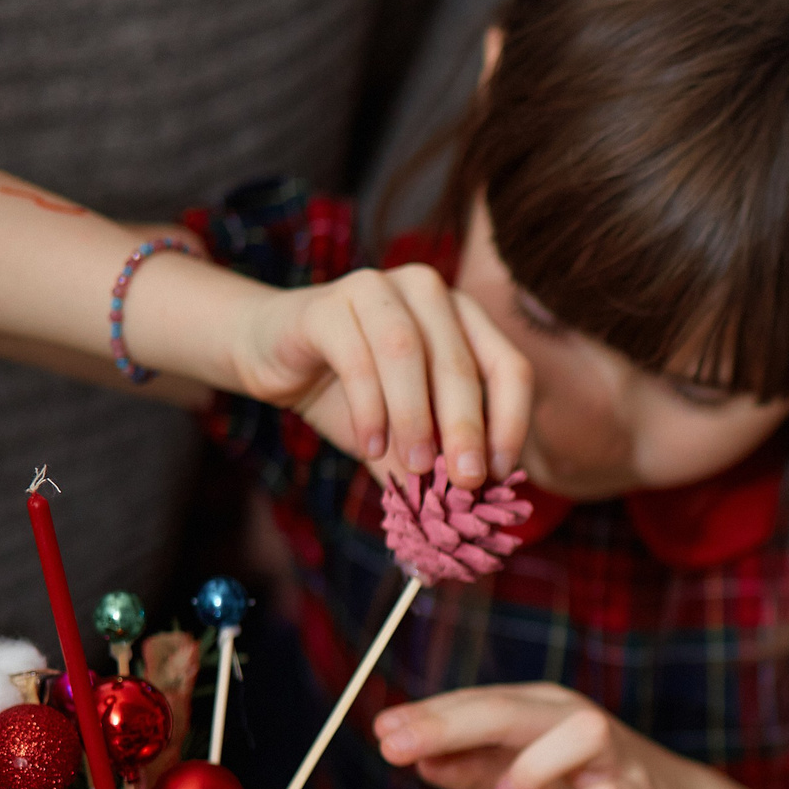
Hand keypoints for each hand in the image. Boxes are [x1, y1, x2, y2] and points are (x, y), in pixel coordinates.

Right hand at [228, 263, 529, 485]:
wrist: (277, 360)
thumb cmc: (357, 395)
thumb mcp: (411, 430)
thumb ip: (444, 455)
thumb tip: (482, 500)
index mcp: (465, 318)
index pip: (509, 368)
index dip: (512, 422)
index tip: (502, 473)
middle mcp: (428, 292)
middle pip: (460, 363)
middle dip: (466, 428)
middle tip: (466, 480)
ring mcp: (377, 288)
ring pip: (407, 353)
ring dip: (415, 416)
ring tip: (415, 466)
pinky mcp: (327, 303)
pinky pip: (355, 356)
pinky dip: (368, 407)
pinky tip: (370, 446)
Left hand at [374, 684, 708, 788]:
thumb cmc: (587, 788)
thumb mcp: (521, 778)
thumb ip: (471, 768)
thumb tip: (416, 759)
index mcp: (543, 710)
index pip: (480, 702)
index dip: (430, 716)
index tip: (380, 732)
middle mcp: (577, 721)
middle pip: (515, 709)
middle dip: (452, 724)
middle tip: (395, 747)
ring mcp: (614, 757)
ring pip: (580, 734)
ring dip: (534, 765)